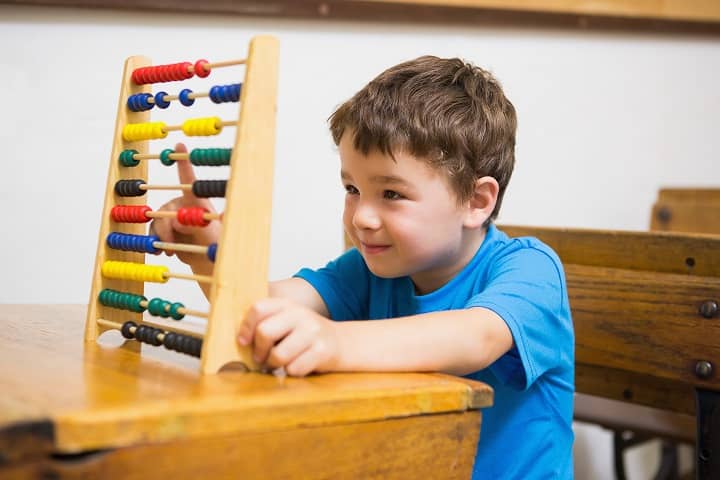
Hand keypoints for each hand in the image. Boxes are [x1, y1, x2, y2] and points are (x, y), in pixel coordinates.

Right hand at [149, 143, 220, 265]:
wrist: (203, 254)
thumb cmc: (212, 241)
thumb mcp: (210, 234)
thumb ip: (195, 225)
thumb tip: (178, 219)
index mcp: (195, 201)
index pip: (188, 179)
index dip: (183, 163)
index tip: (180, 144)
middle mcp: (180, 203)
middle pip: (166, 209)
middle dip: (168, 229)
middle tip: (173, 245)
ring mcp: (169, 213)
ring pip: (157, 221)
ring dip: (163, 237)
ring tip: (172, 249)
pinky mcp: (161, 225)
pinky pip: (152, 230)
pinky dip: (156, 241)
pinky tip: (164, 250)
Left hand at [238, 298, 339, 376]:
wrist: (341, 342)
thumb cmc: (305, 336)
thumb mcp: (287, 321)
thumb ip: (266, 323)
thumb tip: (239, 339)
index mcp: (288, 305)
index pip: (258, 308)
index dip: (246, 327)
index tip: (244, 341)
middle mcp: (301, 314)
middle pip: (265, 332)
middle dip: (259, 351)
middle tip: (261, 358)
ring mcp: (313, 332)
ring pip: (278, 355)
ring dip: (274, 365)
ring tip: (279, 363)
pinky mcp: (322, 350)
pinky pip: (294, 369)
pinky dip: (292, 372)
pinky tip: (298, 366)